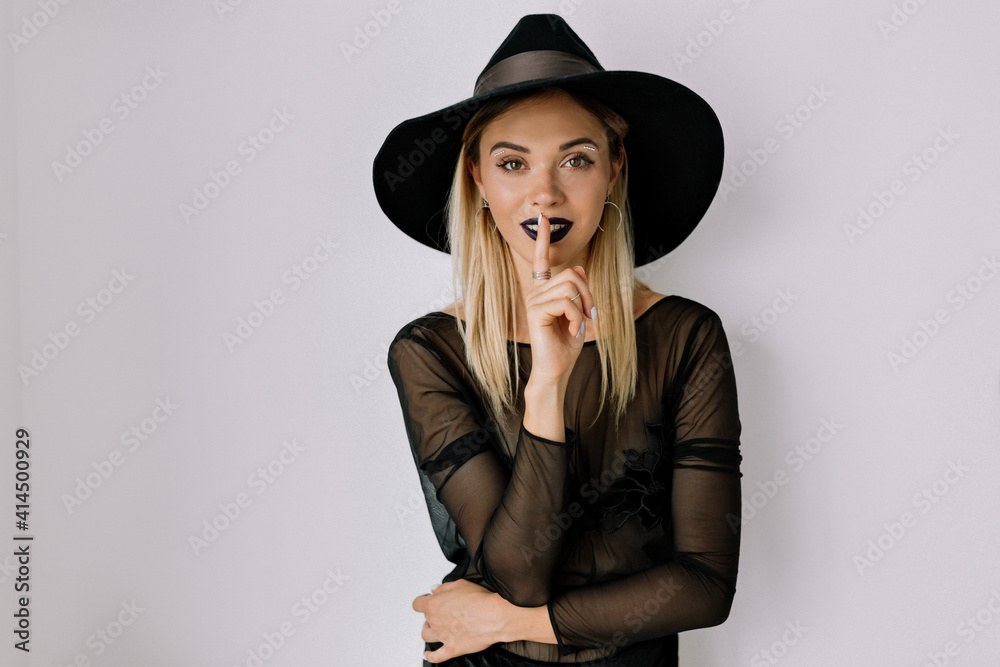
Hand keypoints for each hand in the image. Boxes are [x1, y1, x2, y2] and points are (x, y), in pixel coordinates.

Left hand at [412, 579, 507, 662]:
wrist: (494, 616)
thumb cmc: (480, 600)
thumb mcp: (460, 584)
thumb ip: (443, 587)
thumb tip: (434, 590)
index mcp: (434, 604)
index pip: (417, 604)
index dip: (423, 601)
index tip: (427, 600)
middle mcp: (435, 621)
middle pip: (425, 618)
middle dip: (432, 614)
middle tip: (442, 611)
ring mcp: (443, 636)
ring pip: (426, 635)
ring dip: (429, 631)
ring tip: (435, 628)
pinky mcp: (452, 649)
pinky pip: (436, 656)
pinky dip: (430, 656)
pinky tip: (429, 654)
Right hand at [524, 213, 595, 384]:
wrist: (556, 370)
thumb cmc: (565, 345)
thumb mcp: (579, 314)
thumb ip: (579, 292)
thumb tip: (580, 267)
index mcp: (545, 292)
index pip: (542, 261)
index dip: (543, 239)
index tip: (542, 219)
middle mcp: (537, 293)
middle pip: (572, 274)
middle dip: (588, 294)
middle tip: (589, 315)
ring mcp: (534, 301)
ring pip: (571, 287)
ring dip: (583, 307)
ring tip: (579, 325)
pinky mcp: (537, 311)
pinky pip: (566, 302)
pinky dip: (576, 318)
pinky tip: (572, 331)